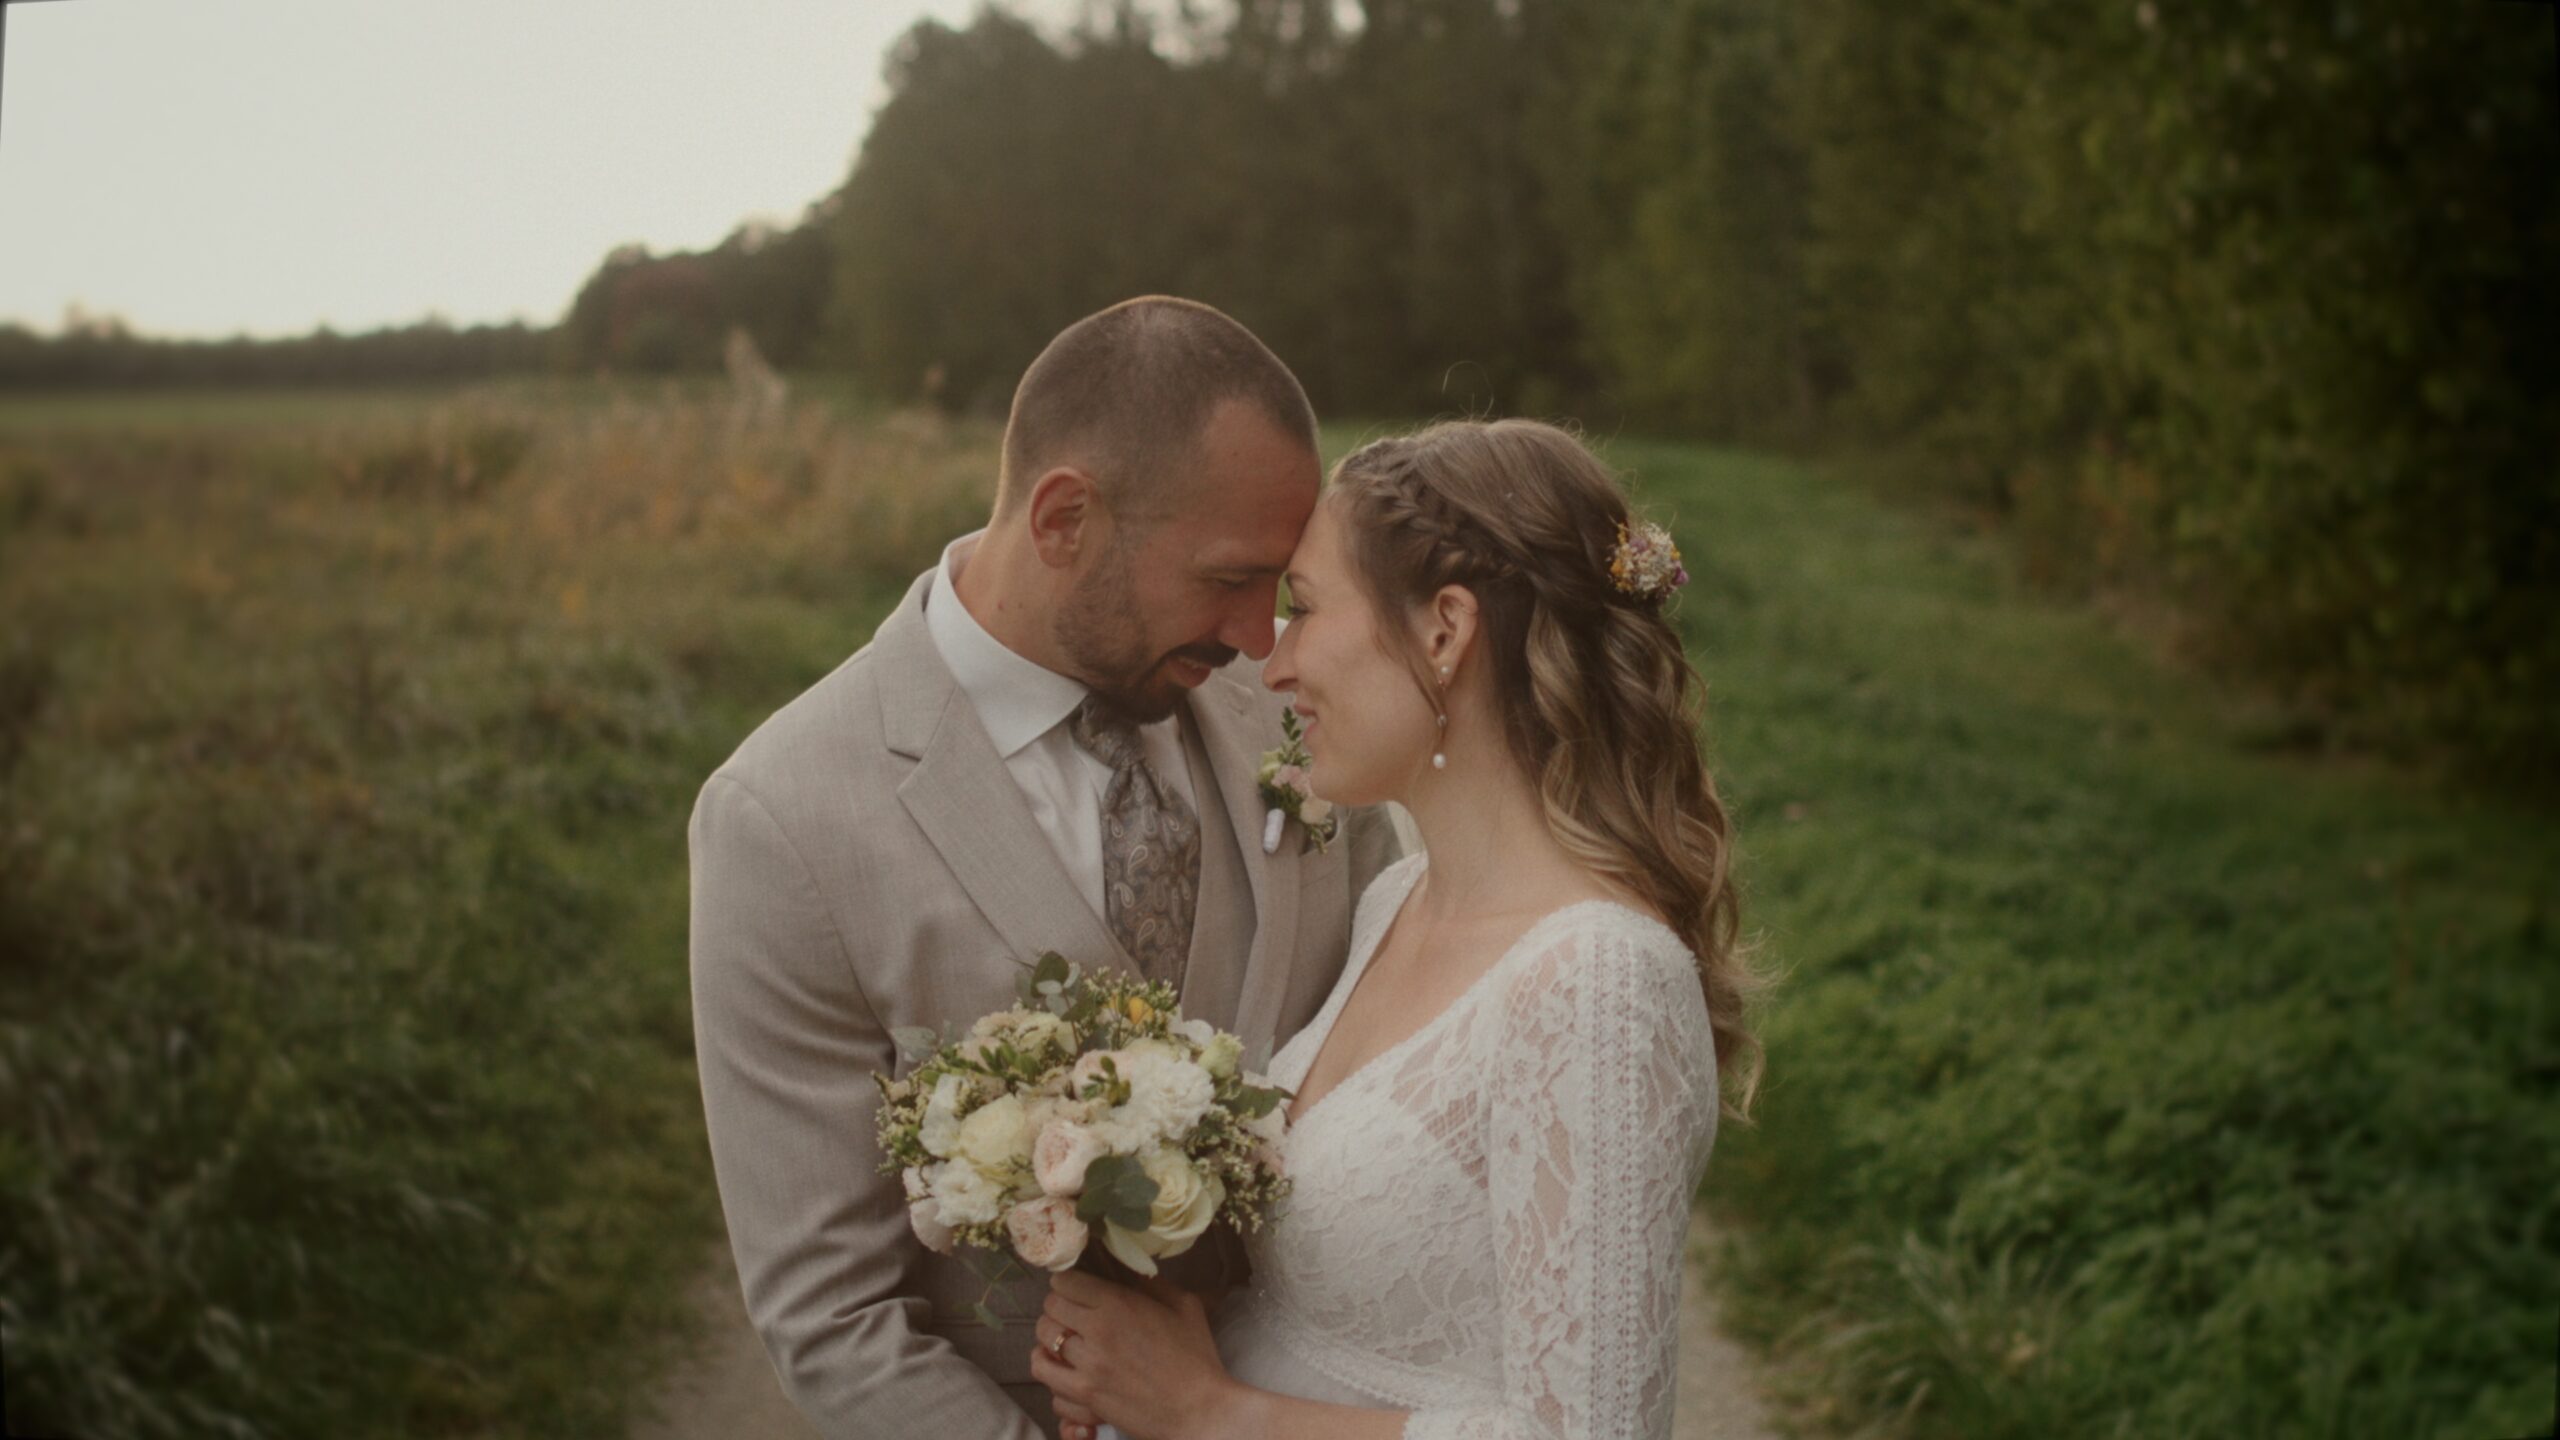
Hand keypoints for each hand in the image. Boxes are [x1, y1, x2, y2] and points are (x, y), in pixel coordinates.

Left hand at [1028, 1269, 1236, 1439]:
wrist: (1199, 1410)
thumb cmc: (1196, 1357)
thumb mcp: (1183, 1306)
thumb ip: (1150, 1283)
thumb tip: (1125, 1269)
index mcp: (1119, 1303)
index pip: (1065, 1280)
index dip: (1070, 1282)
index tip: (1078, 1288)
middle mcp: (1096, 1330)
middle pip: (1050, 1306)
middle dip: (1059, 1306)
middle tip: (1073, 1313)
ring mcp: (1087, 1365)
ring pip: (1043, 1338)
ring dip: (1051, 1335)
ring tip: (1066, 1339)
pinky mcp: (1084, 1394)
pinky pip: (1044, 1373)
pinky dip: (1048, 1366)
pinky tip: (1061, 1365)